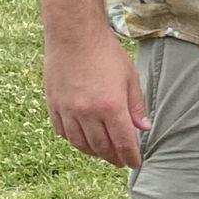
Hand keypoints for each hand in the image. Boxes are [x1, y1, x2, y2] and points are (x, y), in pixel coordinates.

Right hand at [43, 29, 149, 167]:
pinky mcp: (53, 105)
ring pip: (81, 144)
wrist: (74, 35)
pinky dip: (74, 140)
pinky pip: (63, 132)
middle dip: (113, 158)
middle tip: (121, 161)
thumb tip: (144, 128)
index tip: (135, 164)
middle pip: (102, 148)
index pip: (123, 143)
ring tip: (104, 154)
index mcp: (111, 107)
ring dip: (94, 153)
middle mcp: (88, 113)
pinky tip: (83, 140)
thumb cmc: (106, 53)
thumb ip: (136, 106)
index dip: (130, 157)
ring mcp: (68, 111)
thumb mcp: (130, 77)